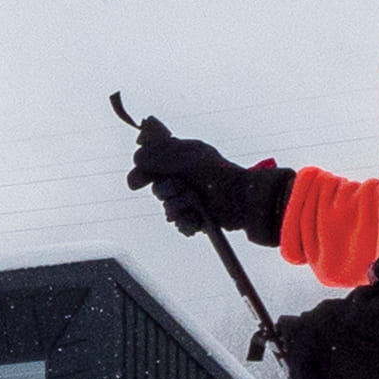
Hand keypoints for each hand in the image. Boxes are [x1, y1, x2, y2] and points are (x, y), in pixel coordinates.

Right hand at [124, 116, 290, 246]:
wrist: (242, 198)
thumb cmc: (217, 173)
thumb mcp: (186, 156)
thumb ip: (158, 154)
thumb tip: (136, 159)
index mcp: (180, 161)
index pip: (150, 166)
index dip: (141, 175)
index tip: (136, 184)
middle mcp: (184, 179)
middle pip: (157, 190)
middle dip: (166, 191)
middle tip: (181, 187)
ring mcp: (190, 200)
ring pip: (168, 209)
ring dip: (179, 207)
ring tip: (195, 203)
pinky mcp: (197, 218)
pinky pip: (180, 225)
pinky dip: (187, 222)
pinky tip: (197, 218)